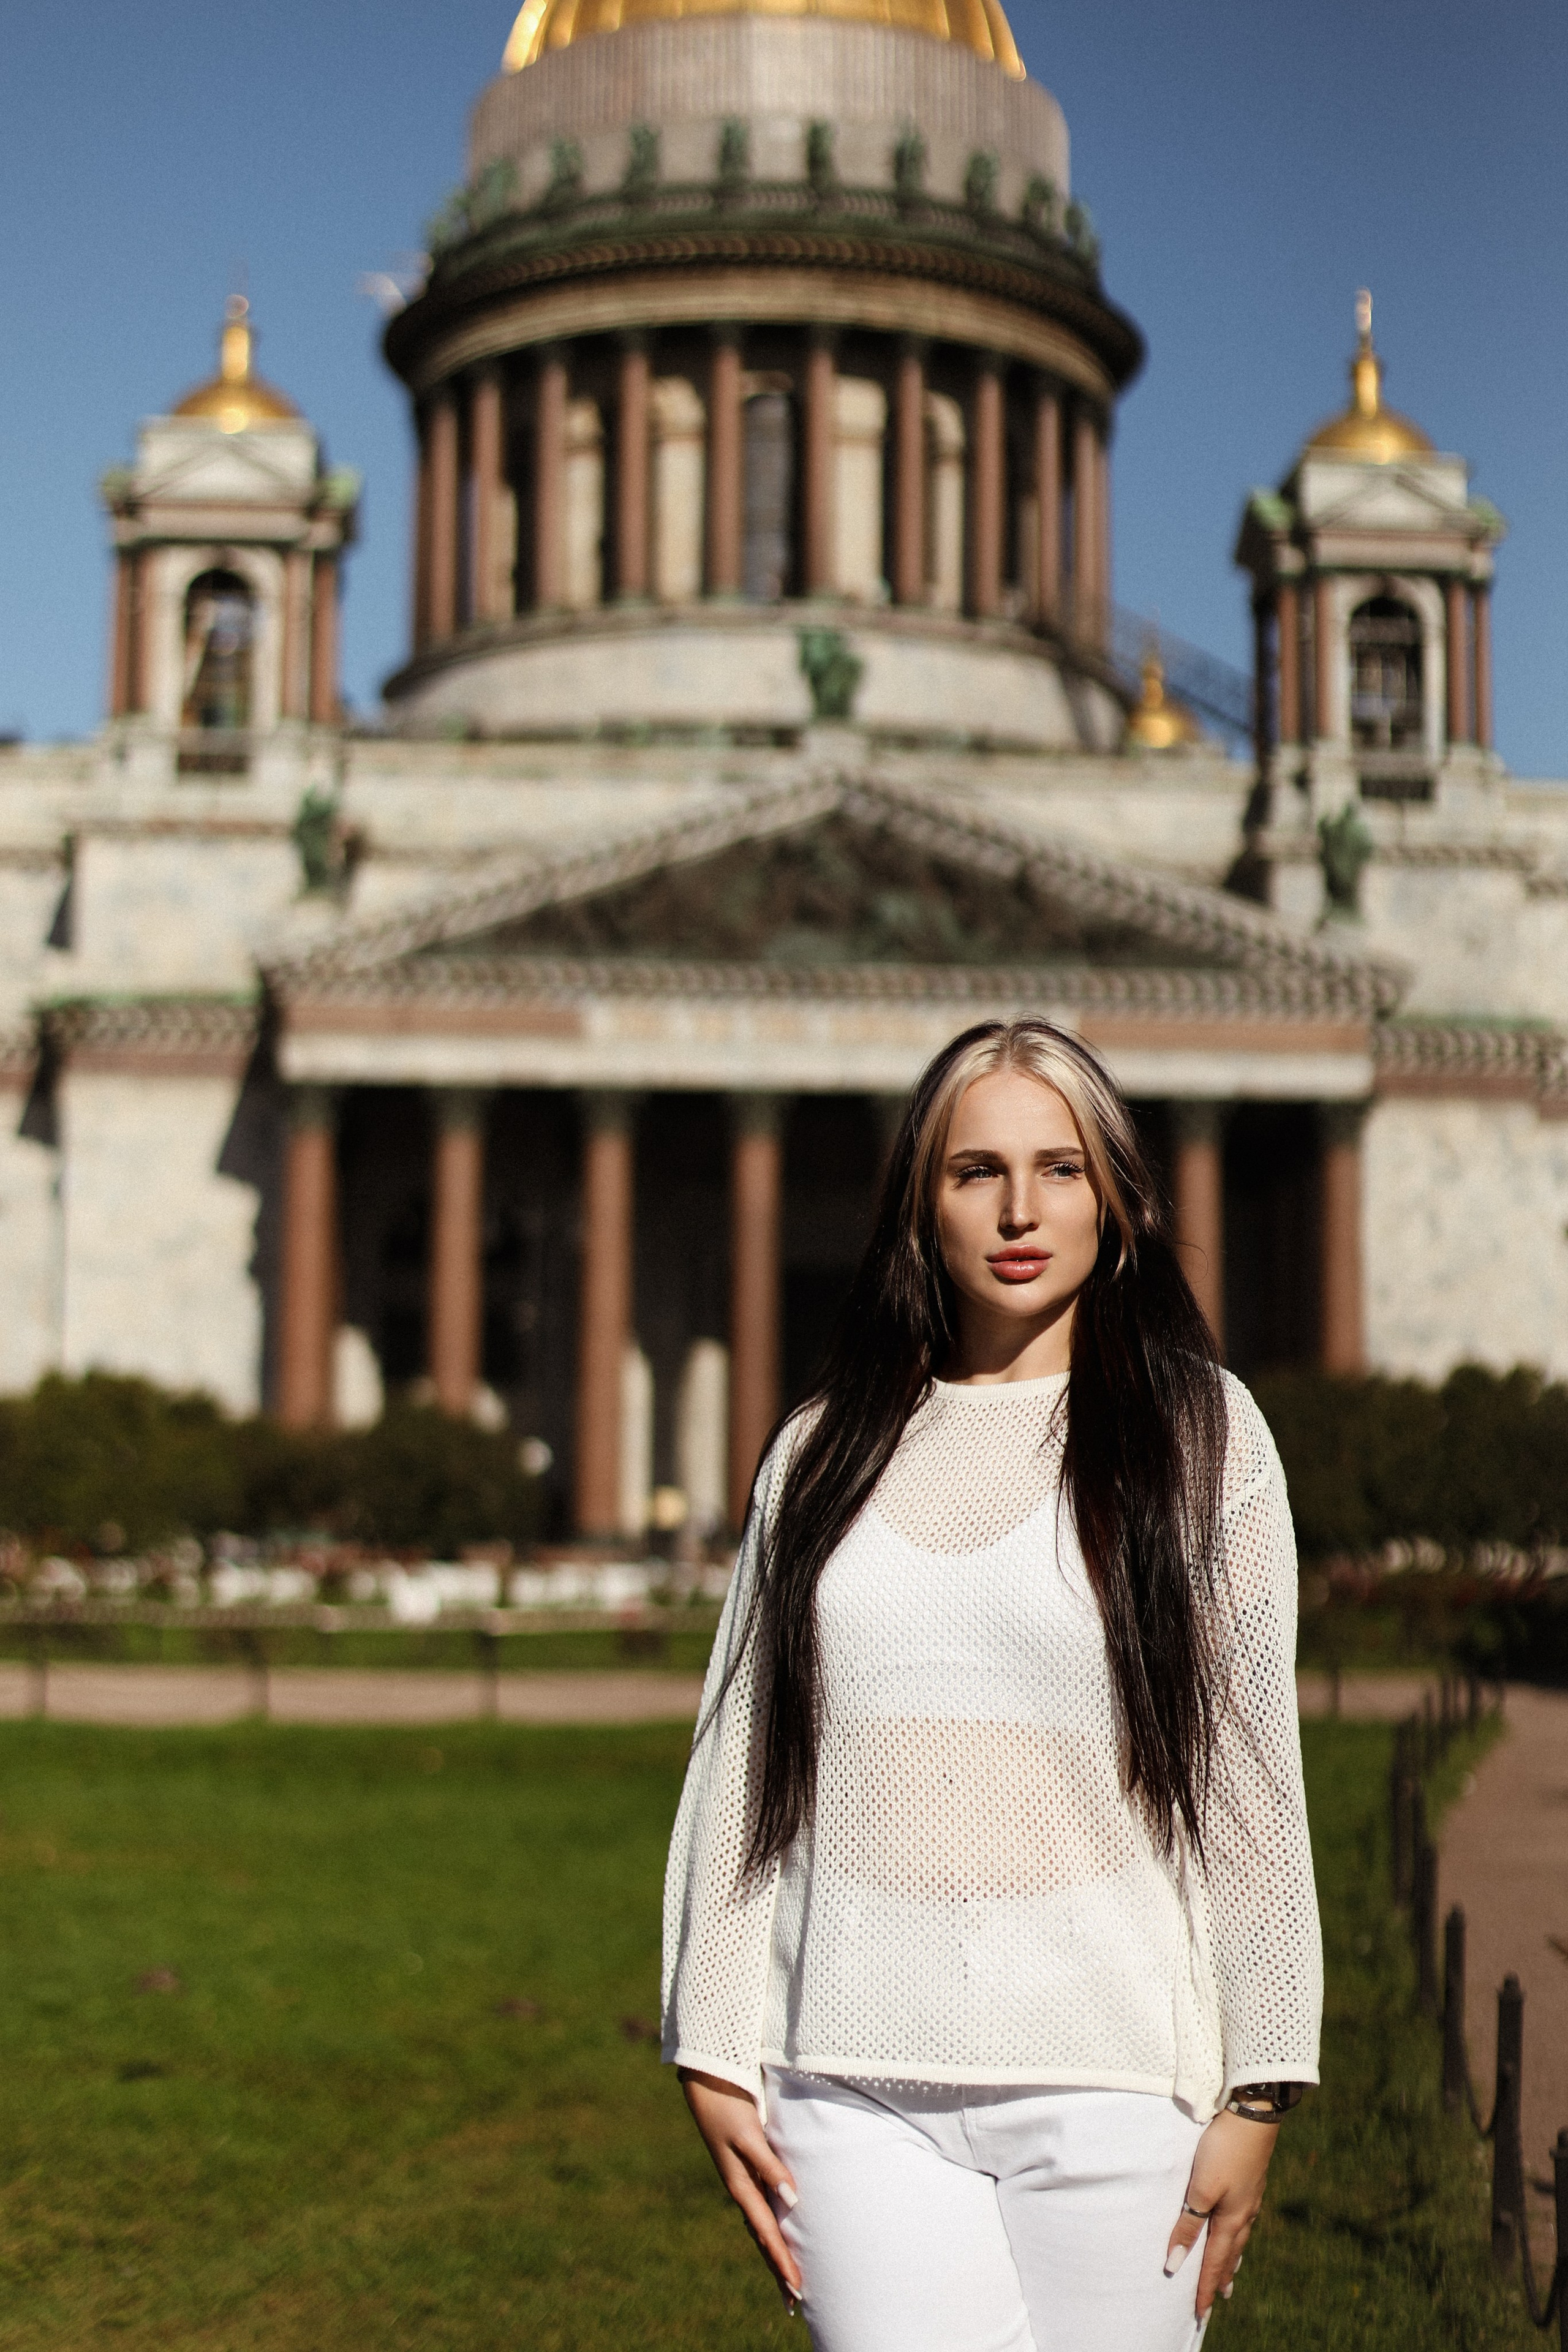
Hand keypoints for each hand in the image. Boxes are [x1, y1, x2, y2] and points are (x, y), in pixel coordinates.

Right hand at [679, 2068, 802, 2306]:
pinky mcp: (743, 2168)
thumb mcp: (749, 2136)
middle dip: (778, 2269)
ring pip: (760, 2226)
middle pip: (763, 2238)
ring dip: (773, 2253)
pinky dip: (768, 2229)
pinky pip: (758, 2208)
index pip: (767, 2233)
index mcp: (740, 2186)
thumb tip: (792, 2201)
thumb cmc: (730, 2107)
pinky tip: (772, 2235)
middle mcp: (741, 2188)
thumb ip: (770, 2166)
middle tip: (794, 2304)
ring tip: (786, 2280)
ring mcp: (741, 2180)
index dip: (782, 2261)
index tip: (797, 2289)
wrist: (707, 2081)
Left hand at [1163, 2109, 1279, 2318]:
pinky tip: (1238, 2227)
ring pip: (1238, 2237)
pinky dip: (1237, 2235)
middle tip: (1216, 2299)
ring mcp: (1250, 2196)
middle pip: (1230, 2253)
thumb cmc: (1224, 2150)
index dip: (1204, 2287)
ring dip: (1231, 2258)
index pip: (1214, 2262)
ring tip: (1228, 2273)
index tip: (1199, 2312)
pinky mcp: (1251, 2179)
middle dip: (1220, 2277)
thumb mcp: (1201, 2188)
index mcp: (1231, 2219)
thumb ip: (1188, 2225)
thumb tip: (1175, 2263)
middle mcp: (1244, 2213)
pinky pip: (1243, 2219)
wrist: (1253, 2114)